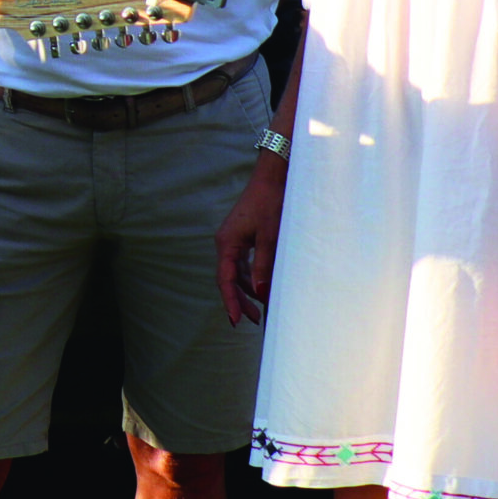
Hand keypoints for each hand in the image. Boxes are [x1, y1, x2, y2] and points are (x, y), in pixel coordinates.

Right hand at [215, 158, 287, 325]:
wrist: (273, 178)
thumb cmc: (271, 204)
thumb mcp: (270, 237)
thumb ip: (263, 266)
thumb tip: (259, 292)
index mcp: (227, 243)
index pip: (225, 279)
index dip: (230, 301)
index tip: (236, 320)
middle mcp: (226, 243)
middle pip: (229, 279)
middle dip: (240, 300)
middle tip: (253, 320)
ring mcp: (234, 240)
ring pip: (237, 272)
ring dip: (248, 290)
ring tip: (262, 307)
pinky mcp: (243, 237)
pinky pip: (244, 263)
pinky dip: (252, 277)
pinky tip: (262, 285)